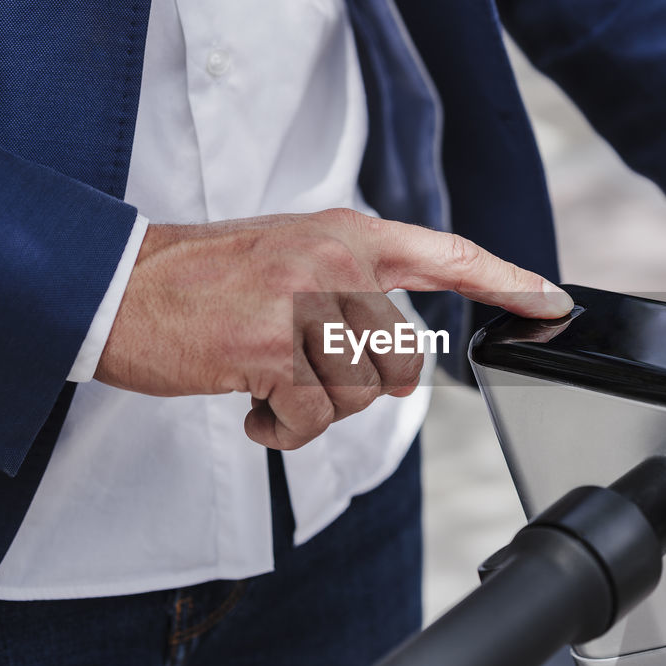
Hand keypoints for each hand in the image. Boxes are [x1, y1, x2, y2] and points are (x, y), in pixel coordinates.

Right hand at [95, 208, 573, 448]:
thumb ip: (350, 291)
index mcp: (345, 234)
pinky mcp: (272, 348)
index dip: (506, 280)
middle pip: (405, 357)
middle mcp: (335, 260)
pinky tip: (251, 409)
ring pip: (363, 393)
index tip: (551, 301)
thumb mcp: (287, 258)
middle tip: (304, 373)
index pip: (447, 252)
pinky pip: (315, 419)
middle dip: (359, 385)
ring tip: (269, 386)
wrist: (113, 286)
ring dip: (316, 408)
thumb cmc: (199, 282)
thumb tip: (400, 367)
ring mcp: (304, 301)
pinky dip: (285, 431)